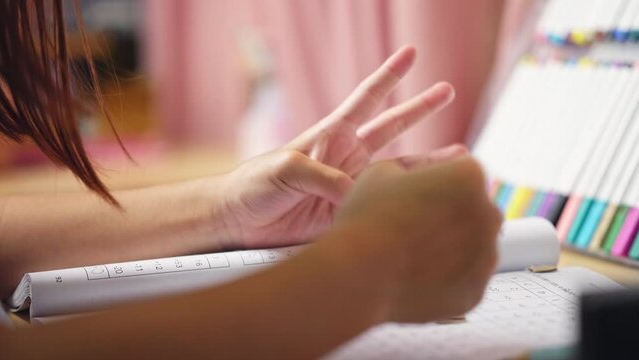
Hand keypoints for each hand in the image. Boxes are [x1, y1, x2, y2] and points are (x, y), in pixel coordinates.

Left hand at [217, 46, 457, 247]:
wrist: (240, 219)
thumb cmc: (253, 185)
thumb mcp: (284, 170)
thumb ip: (323, 177)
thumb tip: (357, 193)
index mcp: (330, 135)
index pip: (366, 98)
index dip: (388, 76)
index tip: (410, 53)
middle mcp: (347, 156)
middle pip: (391, 126)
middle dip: (419, 107)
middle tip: (447, 90)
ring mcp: (351, 184)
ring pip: (399, 169)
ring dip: (428, 162)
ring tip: (460, 157)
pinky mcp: (350, 212)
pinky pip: (385, 204)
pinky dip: (408, 202)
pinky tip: (427, 201)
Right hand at [329, 156, 501, 322]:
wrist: (356, 278)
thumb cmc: (366, 220)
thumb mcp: (383, 171)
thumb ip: (421, 162)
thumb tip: (444, 161)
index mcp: (469, 176)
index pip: (463, 171)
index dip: (436, 181)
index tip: (412, 196)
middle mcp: (487, 214)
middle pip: (476, 208)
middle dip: (452, 213)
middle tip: (411, 226)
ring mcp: (485, 257)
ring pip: (474, 246)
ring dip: (452, 246)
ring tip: (410, 254)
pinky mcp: (475, 293)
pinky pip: (466, 279)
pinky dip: (447, 278)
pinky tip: (416, 276)